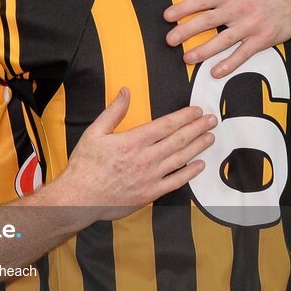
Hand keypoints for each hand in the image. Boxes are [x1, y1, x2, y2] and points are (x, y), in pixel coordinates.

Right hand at [64, 88, 215, 220]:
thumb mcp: (94, 132)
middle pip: (178, 140)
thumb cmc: (85, 165)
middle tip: (211, 120)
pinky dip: (189, 173)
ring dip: (197, 146)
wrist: (79, 198)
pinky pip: (176, 182)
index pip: (165, 125)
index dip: (184, 117)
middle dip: (197, 128)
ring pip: (180, 159)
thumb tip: (125, 91)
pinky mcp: (150, 193)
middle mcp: (145, 158)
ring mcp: (150, 177)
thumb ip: (113, 111)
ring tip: (210, 136)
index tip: (197, 110)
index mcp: (132, 141)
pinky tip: (199, 165)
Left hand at [164, 0, 290, 77]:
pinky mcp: (262, 39)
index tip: (167, 17)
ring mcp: (250, 25)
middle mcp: (238, 8)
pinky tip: (215, 72)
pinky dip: (229, 63)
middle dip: (186, 31)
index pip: (201, 0)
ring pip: (223, 40)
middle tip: (169, 40)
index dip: (182, 8)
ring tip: (186, 59)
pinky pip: (243, 53)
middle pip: (207, 21)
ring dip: (204, 51)